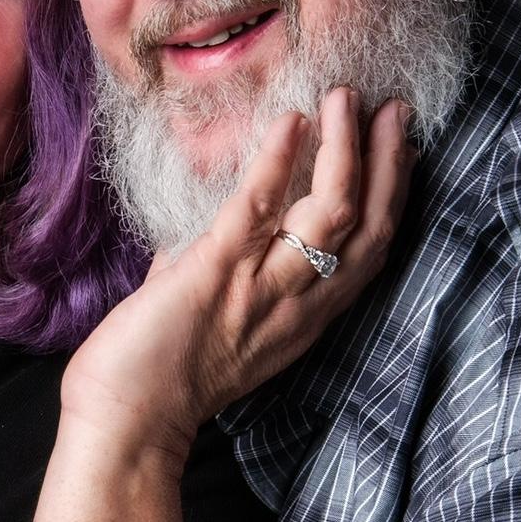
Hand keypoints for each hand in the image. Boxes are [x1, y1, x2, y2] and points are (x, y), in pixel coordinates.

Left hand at [61, 87, 414, 465]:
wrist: (124, 424)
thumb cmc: (158, 376)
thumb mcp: (210, 318)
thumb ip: (217, 271)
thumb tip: (202, 229)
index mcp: (302, 319)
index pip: (370, 253)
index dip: (392, 196)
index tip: (397, 145)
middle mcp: (296, 307)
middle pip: (370, 229)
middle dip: (388, 165)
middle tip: (392, 108)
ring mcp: (260, 291)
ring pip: (333, 215)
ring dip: (345, 150)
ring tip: (347, 97)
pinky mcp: (215, 276)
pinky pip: (258, 211)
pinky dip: (277, 163)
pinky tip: (292, 122)